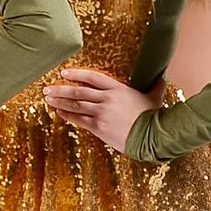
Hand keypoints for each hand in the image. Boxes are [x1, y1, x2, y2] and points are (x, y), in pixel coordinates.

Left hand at [43, 66, 157, 154]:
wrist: (153, 136)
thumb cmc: (155, 117)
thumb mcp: (154, 97)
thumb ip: (156, 85)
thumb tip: (164, 76)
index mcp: (118, 89)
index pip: (92, 77)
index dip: (76, 74)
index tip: (63, 73)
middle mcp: (107, 98)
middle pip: (78, 91)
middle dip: (60, 89)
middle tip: (47, 88)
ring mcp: (101, 113)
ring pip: (75, 105)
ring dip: (60, 102)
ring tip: (48, 99)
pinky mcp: (99, 127)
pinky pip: (79, 120)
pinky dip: (67, 116)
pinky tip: (59, 112)